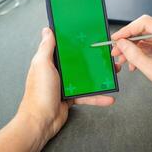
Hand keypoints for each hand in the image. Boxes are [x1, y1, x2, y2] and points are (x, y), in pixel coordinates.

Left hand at [18, 28, 114, 142]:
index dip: (75, 41)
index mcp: (50, 62)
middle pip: (78, 62)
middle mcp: (58, 72)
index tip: (87, 36)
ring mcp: (65, 85)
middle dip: (92, 59)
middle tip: (105, 55)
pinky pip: (87, 95)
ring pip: (85, 78)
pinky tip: (107, 97)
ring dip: (99, 77)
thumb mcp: (42, 65)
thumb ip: (46, 48)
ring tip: (112, 73)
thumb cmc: (39, 93)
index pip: (64, 48)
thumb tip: (47, 30)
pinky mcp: (71, 97)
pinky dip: (97, 97)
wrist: (41, 121)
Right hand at [111, 15, 151, 94]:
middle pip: (143, 31)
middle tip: (116, 50)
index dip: (128, 29)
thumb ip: (136, 56)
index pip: (145, 23)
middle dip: (127, 41)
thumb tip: (122, 45)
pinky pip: (148, 47)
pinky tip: (132, 64)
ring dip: (131, 49)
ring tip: (122, 59)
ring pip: (144, 39)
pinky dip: (138, 54)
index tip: (117, 37)